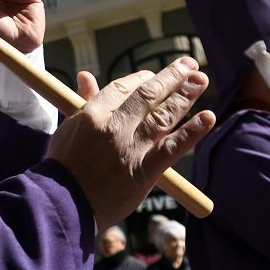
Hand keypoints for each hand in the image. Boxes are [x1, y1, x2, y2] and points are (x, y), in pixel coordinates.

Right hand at [46, 58, 214, 230]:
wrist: (63, 204)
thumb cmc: (62, 168)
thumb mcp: (68, 129)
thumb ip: (83, 102)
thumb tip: (85, 75)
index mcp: (92, 114)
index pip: (123, 87)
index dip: (142, 78)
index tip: (154, 76)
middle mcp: (114, 126)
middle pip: (148, 94)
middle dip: (171, 76)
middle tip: (188, 64)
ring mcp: (131, 147)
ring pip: (164, 115)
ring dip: (185, 95)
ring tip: (201, 79)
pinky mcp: (145, 170)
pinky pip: (173, 148)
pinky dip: (192, 132)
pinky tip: (207, 118)